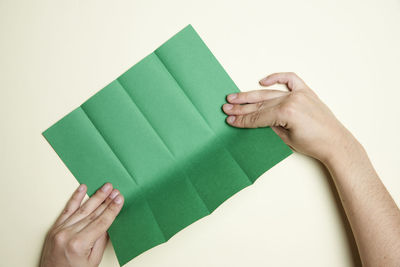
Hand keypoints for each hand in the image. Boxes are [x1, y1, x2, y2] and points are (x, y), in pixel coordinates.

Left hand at [40, 183, 123, 266]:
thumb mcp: (93, 261)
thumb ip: (101, 240)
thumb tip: (108, 223)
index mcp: (78, 244)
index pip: (101, 222)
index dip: (112, 210)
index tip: (119, 199)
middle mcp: (67, 234)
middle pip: (92, 213)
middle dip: (106, 200)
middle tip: (115, 190)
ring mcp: (59, 230)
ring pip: (81, 209)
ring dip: (95, 197)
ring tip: (105, 187)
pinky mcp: (54, 229)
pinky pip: (66, 210)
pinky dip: (75, 198)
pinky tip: (82, 188)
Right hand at [223, 72, 355, 162]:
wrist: (336, 143)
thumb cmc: (314, 144)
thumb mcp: (286, 139)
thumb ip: (270, 126)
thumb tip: (256, 120)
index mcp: (287, 113)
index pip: (258, 116)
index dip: (242, 120)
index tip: (230, 120)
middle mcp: (292, 100)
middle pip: (260, 104)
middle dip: (241, 107)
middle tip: (226, 108)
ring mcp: (299, 94)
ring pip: (269, 94)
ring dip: (250, 96)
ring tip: (235, 97)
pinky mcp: (306, 92)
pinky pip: (289, 79)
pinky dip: (275, 78)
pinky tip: (262, 81)